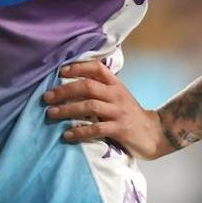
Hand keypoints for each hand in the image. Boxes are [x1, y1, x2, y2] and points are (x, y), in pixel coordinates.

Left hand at [42, 60, 169, 159]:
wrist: (155, 133)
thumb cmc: (129, 114)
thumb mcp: (118, 96)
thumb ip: (100, 89)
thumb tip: (70, 84)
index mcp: (115, 84)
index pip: (96, 68)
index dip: (78, 67)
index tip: (60, 71)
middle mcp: (116, 95)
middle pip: (87, 86)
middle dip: (64, 90)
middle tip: (46, 97)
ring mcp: (118, 112)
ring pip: (89, 106)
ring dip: (67, 109)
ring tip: (50, 113)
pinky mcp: (120, 129)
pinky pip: (96, 129)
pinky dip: (79, 132)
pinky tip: (67, 135)